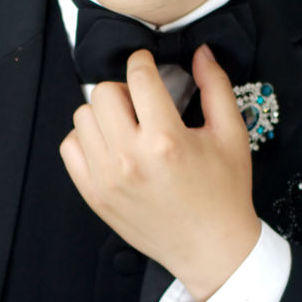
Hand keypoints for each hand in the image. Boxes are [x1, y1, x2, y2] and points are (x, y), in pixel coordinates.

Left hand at [60, 44, 260, 301]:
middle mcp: (131, 159)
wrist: (212, 249)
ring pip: (83, 118)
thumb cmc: (225, 194)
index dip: (143, 62)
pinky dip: (85, 140)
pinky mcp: (95, 196)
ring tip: (127, 126)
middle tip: (140, 103)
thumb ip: (216, 87)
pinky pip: (70, 149)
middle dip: (123, 89)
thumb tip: (200, 52)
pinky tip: (110, 146)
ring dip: (103, 114)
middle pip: (103, 93)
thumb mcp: (232, 135)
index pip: (138, 77)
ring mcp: (107, 179)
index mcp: (167, 140)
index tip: (147, 65)